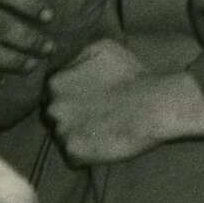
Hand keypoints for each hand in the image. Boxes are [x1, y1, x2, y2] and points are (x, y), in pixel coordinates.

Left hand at [47, 40, 203, 164]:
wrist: (150, 106)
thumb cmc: (130, 74)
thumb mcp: (101, 48)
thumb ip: (76, 57)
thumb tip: (67, 64)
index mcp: (55, 82)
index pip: (53, 91)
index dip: (72, 93)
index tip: (89, 95)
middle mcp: (53, 107)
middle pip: (55, 113)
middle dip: (71, 113)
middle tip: (95, 112)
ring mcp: (61, 132)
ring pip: (63, 134)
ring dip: (78, 132)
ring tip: (101, 127)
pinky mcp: (73, 153)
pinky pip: (74, 154)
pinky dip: (86, 151)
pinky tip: (103, 141)